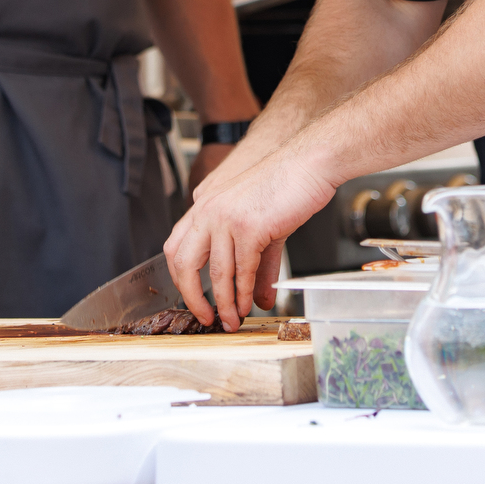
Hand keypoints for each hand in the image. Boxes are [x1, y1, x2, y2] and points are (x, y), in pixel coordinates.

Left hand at [166, 147, 335, 331]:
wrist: (309, 163)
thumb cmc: (287, 186)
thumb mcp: (262, 226)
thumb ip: (257, 265)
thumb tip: (259, 299)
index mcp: (204, 204)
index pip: (176, 246)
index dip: (181, 277)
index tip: (193, 297)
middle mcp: (208, 210)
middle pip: (183, 262)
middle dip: (191, 296)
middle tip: (206, 317)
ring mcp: (225, 218)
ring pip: (216, 273)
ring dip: (225, 303)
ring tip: (233, 320)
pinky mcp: (248, 227)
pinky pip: (242, 270)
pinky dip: (245, 294)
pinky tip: (250, 305)